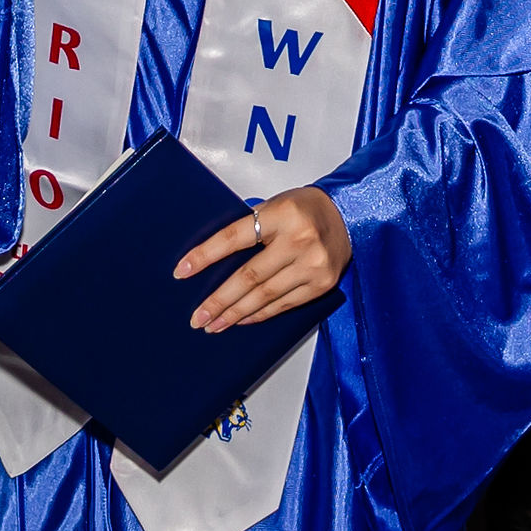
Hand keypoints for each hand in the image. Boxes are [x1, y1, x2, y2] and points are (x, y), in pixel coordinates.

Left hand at [178, 186, 350, 331]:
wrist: (348, 214)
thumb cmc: (304, 209)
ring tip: (214, 324)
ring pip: (265, 295)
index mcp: (282, 213)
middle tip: (198, 316)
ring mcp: (313, 264)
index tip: (182, 271)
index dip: (206, 255)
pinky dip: (260, 313)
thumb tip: (210, 261)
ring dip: (235, 313)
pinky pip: (284, 304)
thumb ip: (249, 228)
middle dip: (218, 300)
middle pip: (248, 276)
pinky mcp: (322, 283)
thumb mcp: (274, 206)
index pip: (234, 237)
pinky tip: (243, 319)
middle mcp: (299, 239)